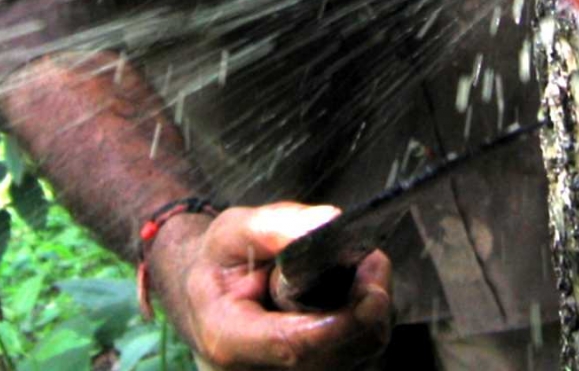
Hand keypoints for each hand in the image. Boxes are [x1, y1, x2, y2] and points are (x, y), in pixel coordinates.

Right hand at [146, 202, 392, 369]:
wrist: (205, 294)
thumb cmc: (218, 262)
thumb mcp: (231, 232)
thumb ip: (274, 226)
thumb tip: (327, 222)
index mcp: (227, 337)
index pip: (294, 344)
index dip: (341, 322)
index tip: (373, 289)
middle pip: (333, 358)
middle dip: (364, 312)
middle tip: (373, 263)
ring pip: (351, 363)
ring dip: (369, 319)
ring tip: (363, 275)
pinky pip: (352, 362)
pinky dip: (364, 330)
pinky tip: (357, 298)